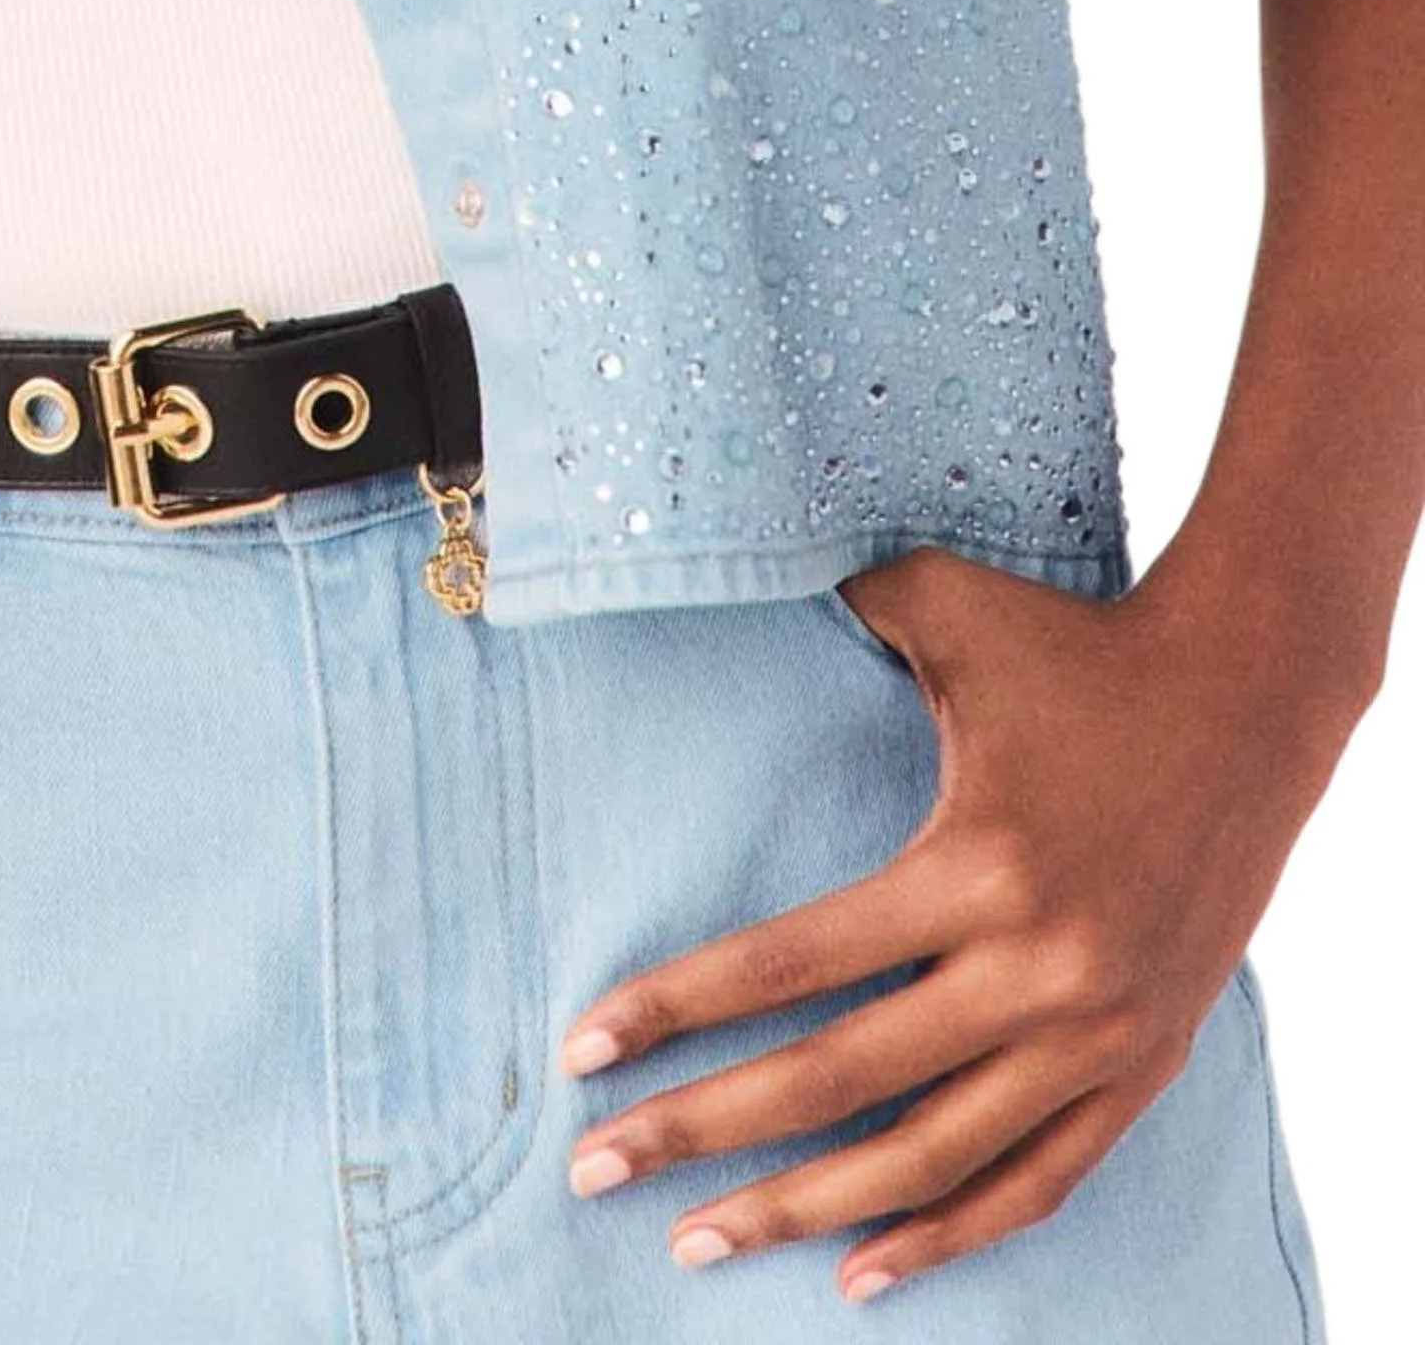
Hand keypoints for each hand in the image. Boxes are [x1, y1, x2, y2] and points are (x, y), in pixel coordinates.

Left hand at [553, 541, 1351, 1303]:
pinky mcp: (1144, 1067)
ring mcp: (1098, 1035)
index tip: (583, 1047)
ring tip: (698, 1244)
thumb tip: (722, 560)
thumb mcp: (948, 603)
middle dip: (702, 1130)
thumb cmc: (1077, 645)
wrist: (1249, 698)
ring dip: (805, 1211)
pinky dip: (948, 1234)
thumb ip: (834, 598)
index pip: (792, 962)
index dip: (678, 1009)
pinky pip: (1034, 1181)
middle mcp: (1039, 970)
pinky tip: (859, 1271)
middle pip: (838, 1081)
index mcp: (977, 865)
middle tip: (593, 1169)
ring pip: (929, 1161)